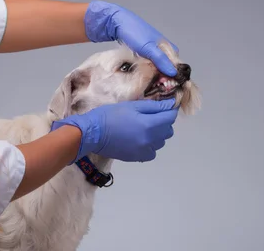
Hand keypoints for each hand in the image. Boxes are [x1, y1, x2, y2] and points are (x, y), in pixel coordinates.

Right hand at [50, 99, 177, 162]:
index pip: (170, 117)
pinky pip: (152, 152)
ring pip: (161, 142)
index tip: (167, 105)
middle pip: (168, 131)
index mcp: (149, 125)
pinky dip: (151, 145)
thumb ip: (153, 106)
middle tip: (152, 114)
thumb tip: (170, 105)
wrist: (93, 134)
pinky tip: (141, 138)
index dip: (170, 109)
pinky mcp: (138, 158)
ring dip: (158, 134)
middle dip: (164, 121)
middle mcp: (150, 140)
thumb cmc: (110, 115)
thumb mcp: (132, 105)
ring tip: (145, 126)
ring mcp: (144, 151)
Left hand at [83, 0, 177, 76]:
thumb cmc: (134, 33)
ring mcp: (154, 52)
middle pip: (166, 69)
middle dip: (160, 76)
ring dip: (152, 74)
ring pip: (157, 68)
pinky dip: (146, 70)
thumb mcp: (148, 48)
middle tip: (152, 83)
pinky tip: (141, 74)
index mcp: (169, 48)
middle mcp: (164, 50)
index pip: (175, 67)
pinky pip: (149, 65)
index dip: (170, 77)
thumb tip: (173, 72)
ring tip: (146, 79)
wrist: (119, 23)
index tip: (163, 84)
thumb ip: (160, 60)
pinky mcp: (145, 53)